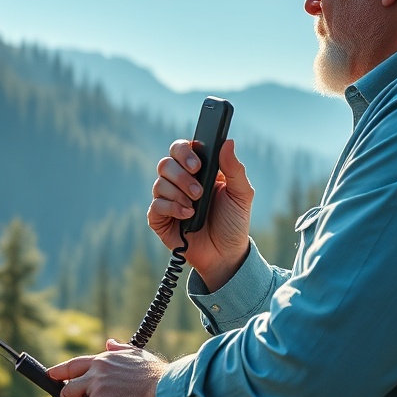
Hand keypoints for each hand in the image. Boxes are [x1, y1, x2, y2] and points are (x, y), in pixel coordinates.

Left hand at [47, 339, 166, 396]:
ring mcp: (97, 385)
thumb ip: (119, 349)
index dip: (60, 370)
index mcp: (104, 358)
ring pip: (70, 396)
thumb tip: (109, 342)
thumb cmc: (154, 374)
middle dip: (64, 393)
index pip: (75, 363)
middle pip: (67, 381)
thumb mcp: (136, 354)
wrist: (163, 389)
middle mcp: (97, 369)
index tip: (51, 374)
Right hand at [147, 138, 252, 290]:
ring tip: (196, 206)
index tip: (197, 165)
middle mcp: (179, 181)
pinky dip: (172, 208)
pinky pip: (156, 205)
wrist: (226, 254)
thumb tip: (229, 142)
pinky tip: (188, 216)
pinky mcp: (160, 218)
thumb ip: (235, 168)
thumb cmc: (233, 221)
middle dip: (181, 176)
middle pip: (165, 163)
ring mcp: (168, 199)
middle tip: (199, 191)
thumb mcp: (241, 194)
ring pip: (159, 183)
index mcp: (197, 170)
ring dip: (179, 193)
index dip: (184, 152)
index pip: (181, 149)